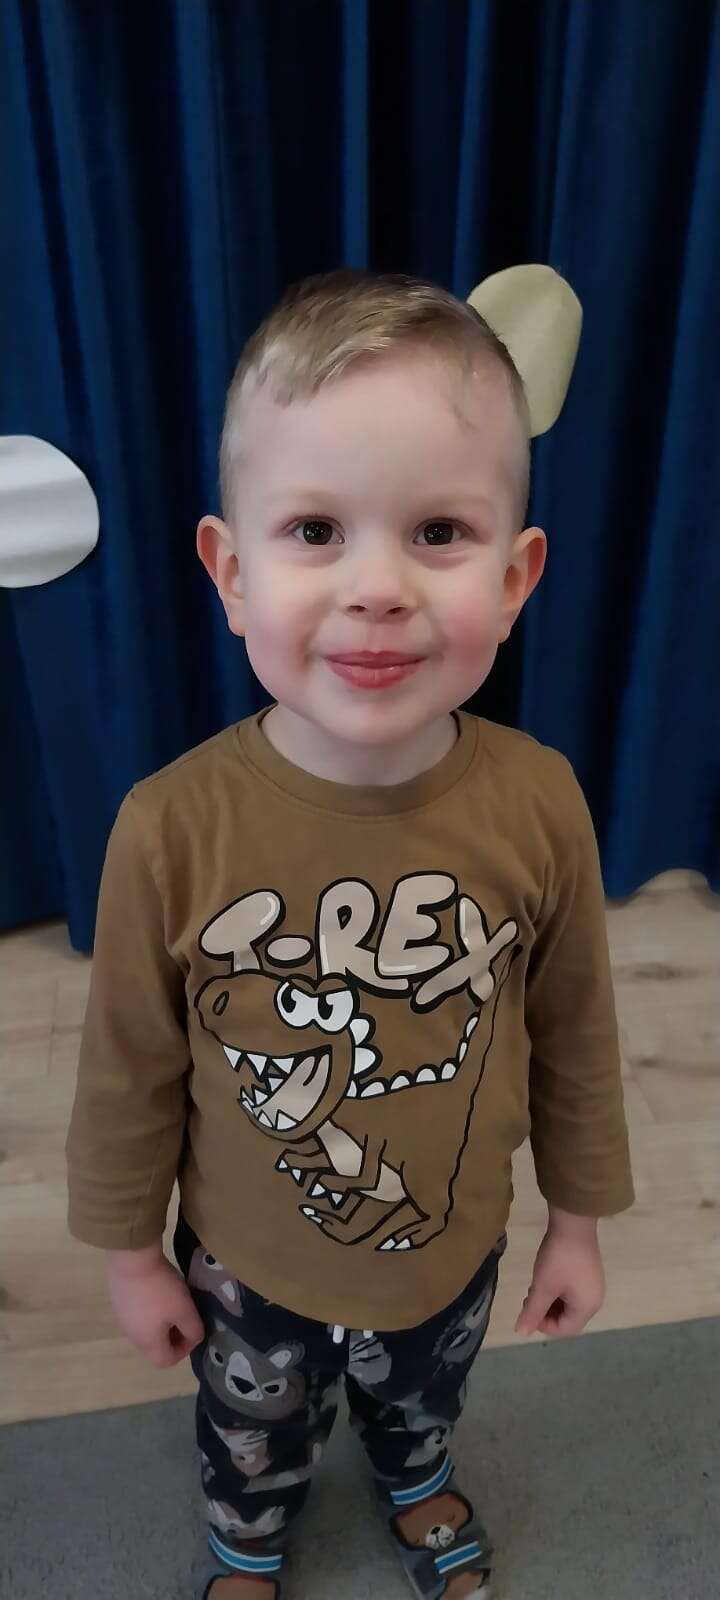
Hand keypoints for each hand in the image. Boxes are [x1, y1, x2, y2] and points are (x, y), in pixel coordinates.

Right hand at [106, 1249, 204, 1367]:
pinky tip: (157, 1291)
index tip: (193, 1331)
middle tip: (184, 1318)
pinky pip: (137, 1314)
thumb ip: (193, 1330)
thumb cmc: (161, 1289)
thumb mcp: (185, 1310)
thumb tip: (193, 1337)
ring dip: (161, 1323)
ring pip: (145, 1330)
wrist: (132, 1259)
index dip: (184, 1350)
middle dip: (173, 1337)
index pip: (166, 1360)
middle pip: (154, 1347)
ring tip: (172, 1303)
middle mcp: (132, 1336)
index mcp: (148, 1343)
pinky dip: (149, 1310)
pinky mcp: (118, 1301)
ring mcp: (122, 1318)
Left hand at [515, 1210, 604, 1338]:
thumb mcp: (543, 1286)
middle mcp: (594, 1299)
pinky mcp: (588, 1273)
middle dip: (546, 1313)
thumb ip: (532, 1312)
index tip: (528, 1311)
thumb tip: (521, 1333)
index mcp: (587, 1307)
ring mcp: (592, 1285)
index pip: (565, 1330)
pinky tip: (545, 1279)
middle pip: (568, 1318)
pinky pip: (572, 1291)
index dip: (544, 1326)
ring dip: (550, 1302)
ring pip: (568, 1304)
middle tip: (529, 1299)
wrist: (573, 1222)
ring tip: (534, 1289)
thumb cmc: (558, 1258)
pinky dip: (557, 1291)